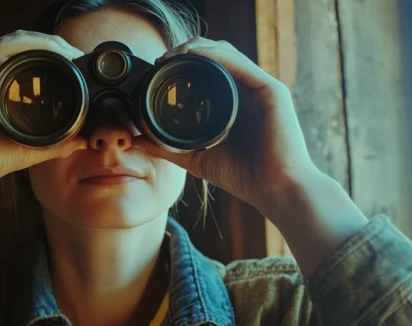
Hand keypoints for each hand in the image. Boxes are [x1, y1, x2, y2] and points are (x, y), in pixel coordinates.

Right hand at [0, 30, 87, 195]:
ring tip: (68, 50)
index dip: (52, 56)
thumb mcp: (30, 149)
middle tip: (76, 53)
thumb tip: (84, 141)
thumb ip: (57, 143)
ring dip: (45, 41)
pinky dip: (29, 44)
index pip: (25, 60)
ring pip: (15, 42)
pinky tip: (50, 49)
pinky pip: (3, 47)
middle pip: (21, 47)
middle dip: (52, 45)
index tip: (76, 63)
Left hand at [132, 37, 322, 213]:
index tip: (159, 66)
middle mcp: (250, 91)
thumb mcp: (196, 159)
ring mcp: (262, 88)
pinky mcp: (272, 91)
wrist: (275, 191)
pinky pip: (241, 64)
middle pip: (218, 55)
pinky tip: (197, 55)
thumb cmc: (245, 177)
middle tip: (162, 57)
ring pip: (228, 54)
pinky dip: (217, 56)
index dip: (185, 61)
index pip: (210, 69)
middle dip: (188, 50)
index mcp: (236, 103)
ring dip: (199, 48)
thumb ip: (167, 148)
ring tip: (174, 53)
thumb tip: (136, 142)